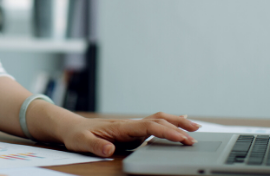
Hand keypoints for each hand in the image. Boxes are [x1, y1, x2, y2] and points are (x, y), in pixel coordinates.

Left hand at [60, 112, 199, 157]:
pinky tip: (178, 125)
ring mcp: (132, 127)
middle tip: (196, 132)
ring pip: (158, 120)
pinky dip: (168, 124)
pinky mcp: (132, 132)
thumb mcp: (81, 142)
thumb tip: (109, 149)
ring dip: (176, 122)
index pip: (149, 126)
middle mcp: (129, 124)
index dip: (167, 131)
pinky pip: (153, 126)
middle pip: (158, 119)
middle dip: (178, 125)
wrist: (72, 128)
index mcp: (121, 126)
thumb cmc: (77, 135)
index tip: (182, 138)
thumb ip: (95, 145)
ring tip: (195, 128)